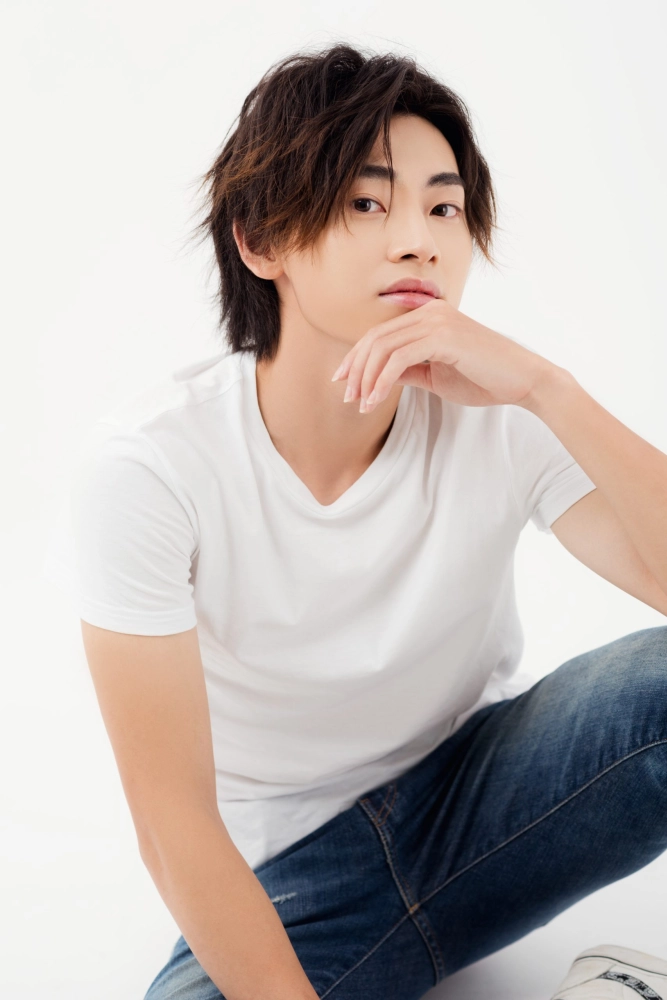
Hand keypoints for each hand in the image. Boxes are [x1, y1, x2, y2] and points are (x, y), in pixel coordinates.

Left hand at [331, 297, 556, 410]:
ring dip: (366, 378)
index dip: (357, 358)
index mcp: (429, 316)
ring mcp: (437, 321)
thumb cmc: (484, 379)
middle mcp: (430, 312)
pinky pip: (398, 359)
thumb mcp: (436, 376)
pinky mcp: (443, 337)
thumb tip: (379, 378)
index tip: (344, 382)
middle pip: (376, 338)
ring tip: (360, 403)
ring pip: (383, 347)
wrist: (524, 381)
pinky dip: (382, 381)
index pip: (381, 334)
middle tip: (347, 396)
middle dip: (355, 368)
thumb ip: (409, 371)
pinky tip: (375, 400)